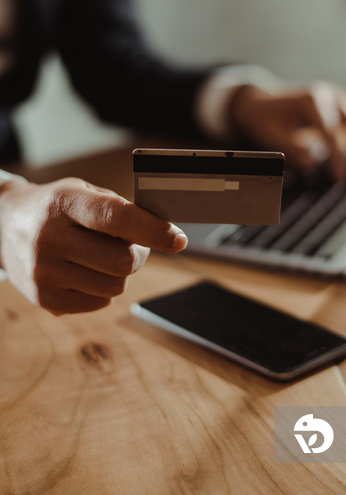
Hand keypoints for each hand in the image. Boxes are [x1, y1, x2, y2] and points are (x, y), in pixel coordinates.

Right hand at [0, 177, 186, 314]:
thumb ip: (118, 209)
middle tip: (134, 246)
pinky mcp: (44, 299)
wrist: (3, 227)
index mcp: (64, 203)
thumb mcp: (81, 191)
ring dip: (121, 274)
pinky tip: (87, 272)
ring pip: (114, 287)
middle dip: (138, 255)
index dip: (153, 230)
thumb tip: (161, 233)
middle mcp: (50, 238)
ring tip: (105, 257)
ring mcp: (44, 272)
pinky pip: (99, 303)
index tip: (178, 239)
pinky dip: (103, 289)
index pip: (116, 218)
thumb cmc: (54, 207)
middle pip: (121, 261)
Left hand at [229, 82, 345, 181]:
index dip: (337, 155)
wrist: (259, 102)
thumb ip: (290, 150)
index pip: (330, 130)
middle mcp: (329, 96)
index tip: (339, 177)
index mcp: (311, 100)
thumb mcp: (271, 135)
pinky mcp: (340, 107)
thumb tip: (312, 166)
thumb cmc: (264, 121)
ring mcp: (337, 99)